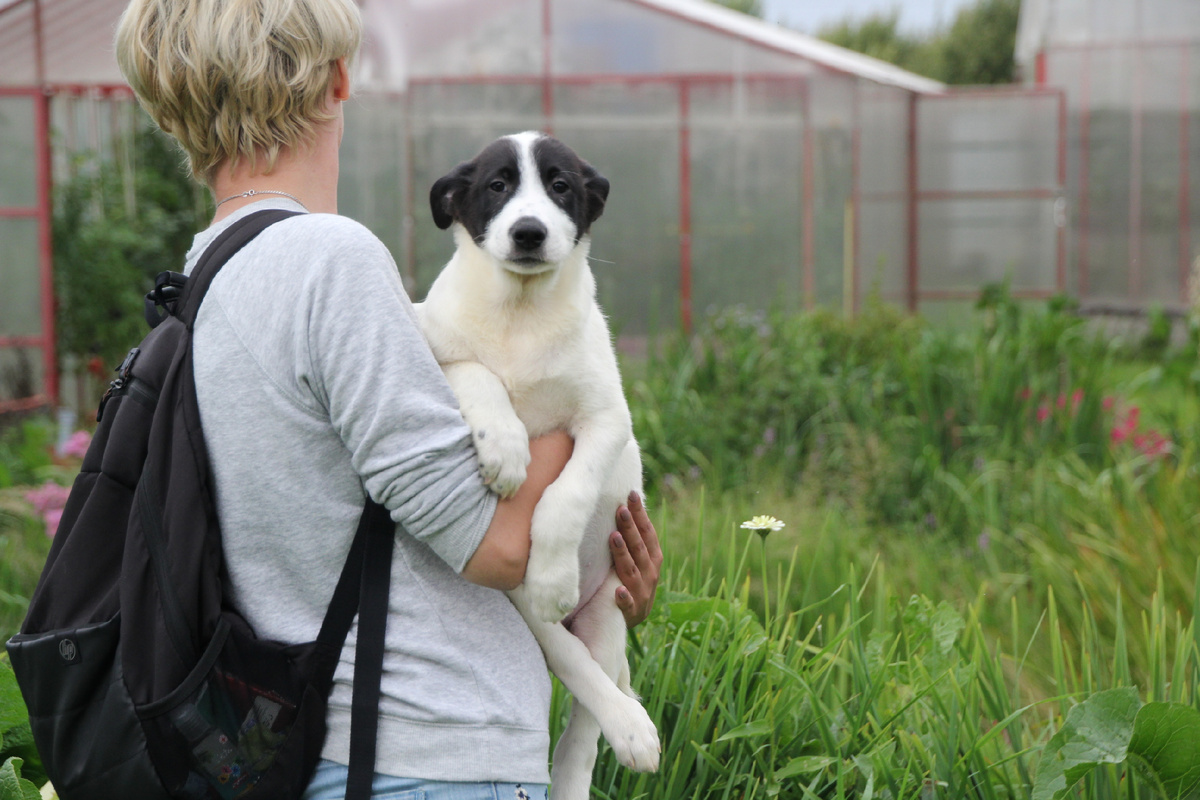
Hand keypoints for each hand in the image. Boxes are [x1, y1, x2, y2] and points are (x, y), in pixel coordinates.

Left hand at [610, 490, 661, 627]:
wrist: (634, 617)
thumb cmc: (631, 580)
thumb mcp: (637, 559)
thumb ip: (633, 538)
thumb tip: (623, 505)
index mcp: (653, 558)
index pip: (648, 532)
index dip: (641, 514)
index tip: (631, 495)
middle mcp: (650, 572)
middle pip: (639, 547)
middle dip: (630, 528)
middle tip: (620, 509)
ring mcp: (642, 592)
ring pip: (631, 570)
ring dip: (623, 553)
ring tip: (614, 537)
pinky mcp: (632, 611)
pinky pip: (627, 603)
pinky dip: (624, 597)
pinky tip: (619, 590)